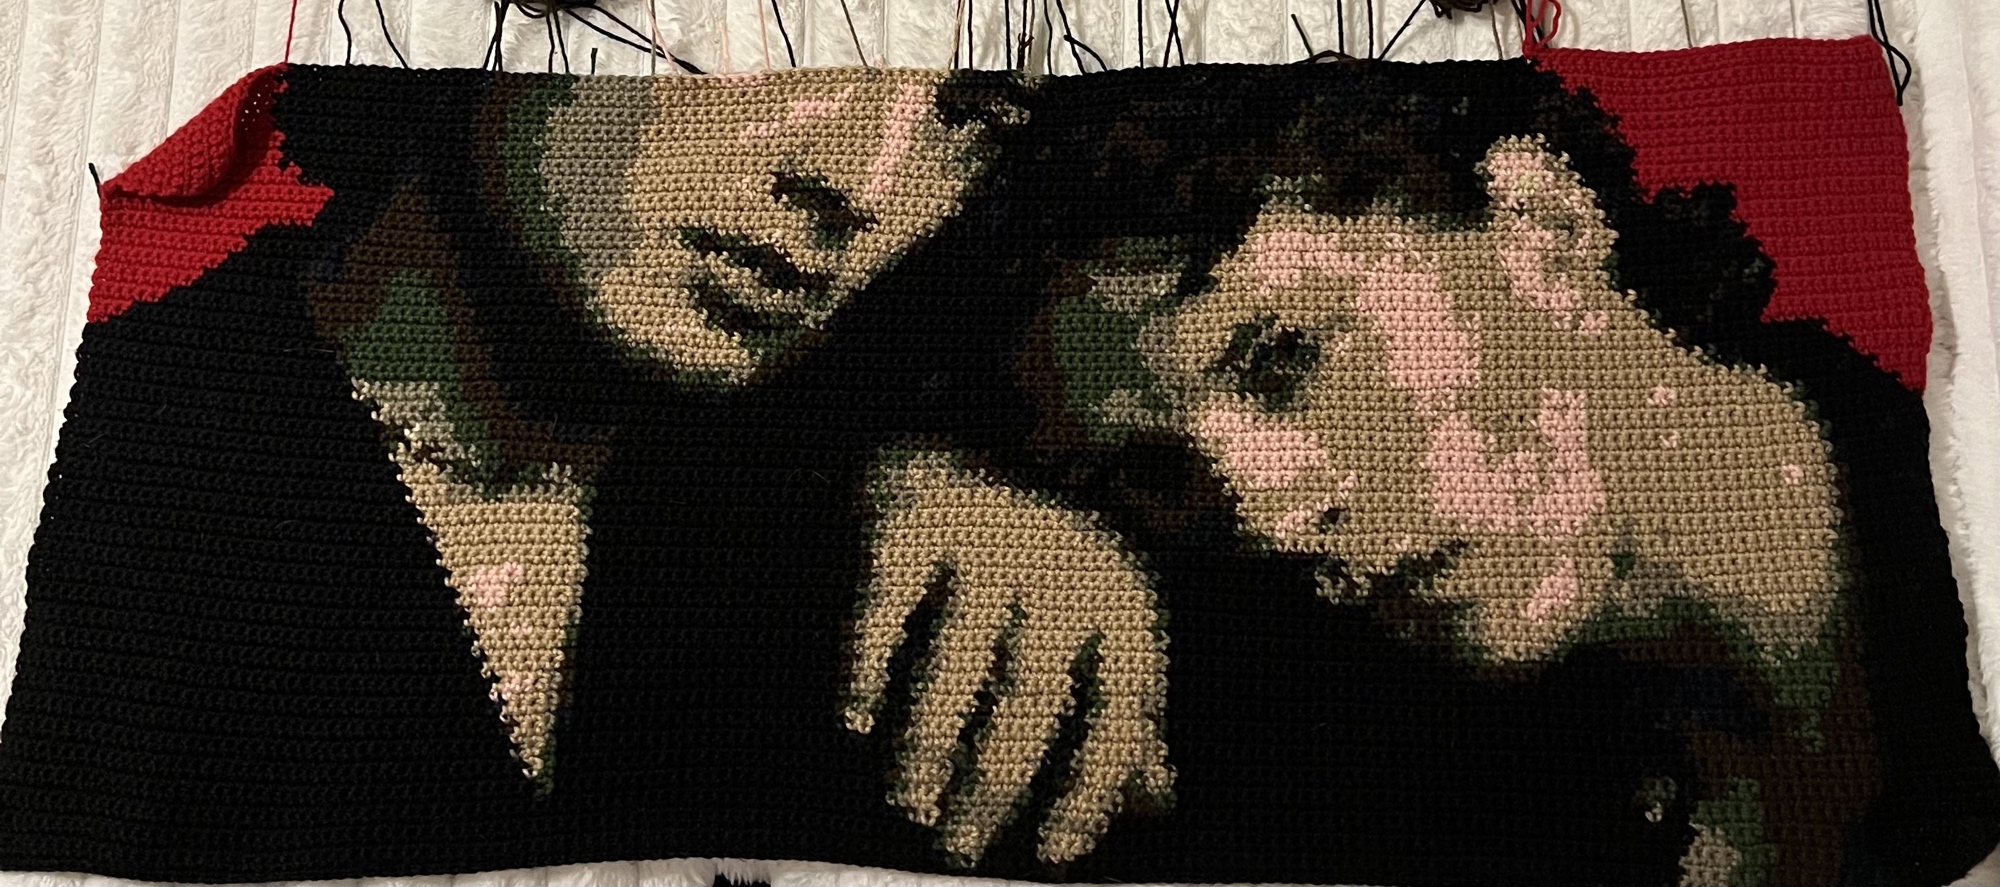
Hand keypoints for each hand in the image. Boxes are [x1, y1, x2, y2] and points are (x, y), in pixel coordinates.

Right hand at [844, 449, 1172, 865]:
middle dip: (992, 786)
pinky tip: (858, 724)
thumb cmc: (1045, 563)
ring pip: (955, 665)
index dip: (1092, 789)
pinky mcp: (914, 517)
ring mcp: (986, 533)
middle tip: (960, 845)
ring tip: (911, 802)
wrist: (969, 438)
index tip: (1053, 852)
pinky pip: (885, 610)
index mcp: (1125, 596)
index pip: (1124, 707)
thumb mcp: (1105, 626)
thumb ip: (1130, 714)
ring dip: (926, 749)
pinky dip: (867, 672)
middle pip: (1032, 697)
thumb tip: (1157, 801)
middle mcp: (1065, 561)